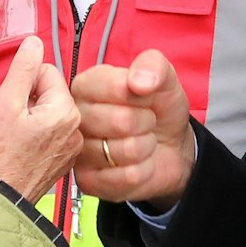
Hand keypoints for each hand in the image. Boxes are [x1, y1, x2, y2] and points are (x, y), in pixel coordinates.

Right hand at [0, 37, 80, 199]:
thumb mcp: (5, 104)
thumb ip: (23, 69)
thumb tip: (34, 42)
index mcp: (66, 111)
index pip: (46, 72)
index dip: (23, 84)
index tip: (11, 104)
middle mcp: (76, 129)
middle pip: (49, 93)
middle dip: (27, 101)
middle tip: (10, 123)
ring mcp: (71, 148)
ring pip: (48, 113)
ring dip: (30, 118)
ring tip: (14, 137)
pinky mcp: (63, 161)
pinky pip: (50, 134)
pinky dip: (35, 136)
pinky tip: (21, 149)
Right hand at [71, 49, 196, 209]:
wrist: (170, 146)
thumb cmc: (158, 109)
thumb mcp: (164, 79)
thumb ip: (152, 65)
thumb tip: (138, 81)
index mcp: (85, 86)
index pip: (111, 86)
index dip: (138, 95)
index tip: (143, 95)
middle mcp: (75, 118)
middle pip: (120, 121)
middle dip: (145, 123)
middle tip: (144, 121)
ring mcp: (78, 151)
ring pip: (124, 151)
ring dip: (145, 147)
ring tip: (140, 140)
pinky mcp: (87, 181)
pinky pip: (125, 177)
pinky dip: (143, 171)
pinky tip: (137, 163)